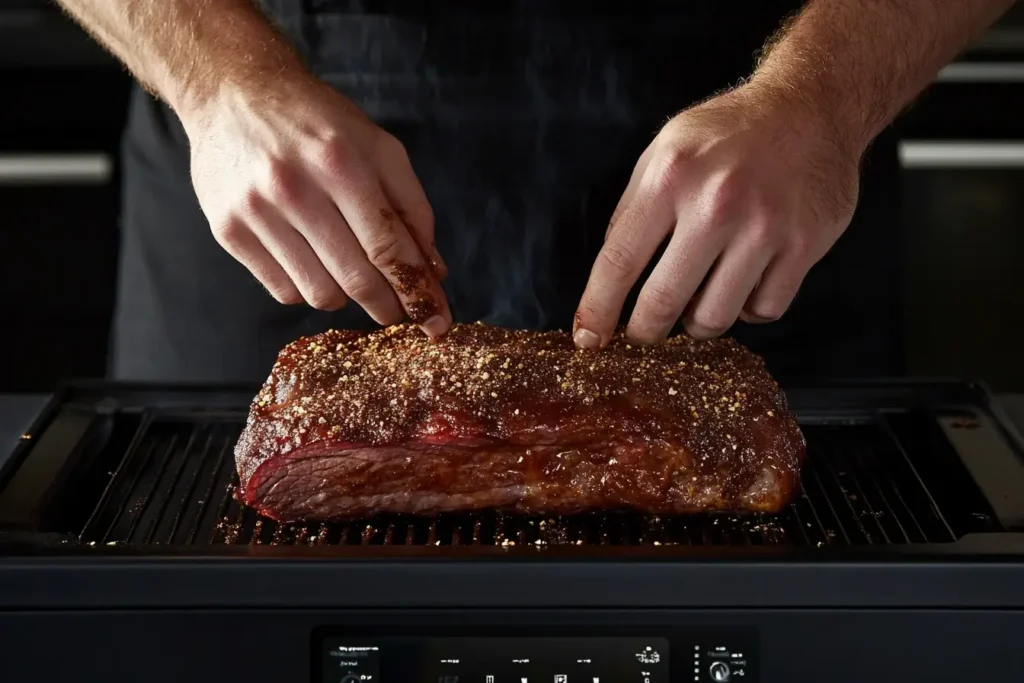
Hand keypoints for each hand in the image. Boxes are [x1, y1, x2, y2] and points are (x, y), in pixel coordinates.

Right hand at [181, 72, 450, 336]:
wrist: (234, 93)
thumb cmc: (317, 122)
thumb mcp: (377, 146)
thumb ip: (411, 207)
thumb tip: (432, 270)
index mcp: (340, 162)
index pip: (388, 246)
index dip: (417, 289)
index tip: (436, 319)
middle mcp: (294, 188)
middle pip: (356, 278)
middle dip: (388, 306)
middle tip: (400, 312)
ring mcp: (256, 212)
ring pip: (319, 293)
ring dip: (348, 298)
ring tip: (353, 277)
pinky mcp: (228, 231)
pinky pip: (283, 290)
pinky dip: (309, 290)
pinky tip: (316, 266)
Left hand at [573, 84, 860, 347]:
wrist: (810, 106)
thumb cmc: (729, 133)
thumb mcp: (665, 151)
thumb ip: (633, 210)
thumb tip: (610, 276)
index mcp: (671, 177)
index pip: (618, 262)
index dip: (598, 309)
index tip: (588, 339)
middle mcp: (716, 204)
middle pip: (663, 302)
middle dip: (644, 330)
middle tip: (643, 331)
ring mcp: (764, 227)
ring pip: (714, 317)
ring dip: (697, 322)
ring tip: (698, 300)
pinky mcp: (804, 245)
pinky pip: (764, 310)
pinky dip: (748, 308)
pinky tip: (743, 283)